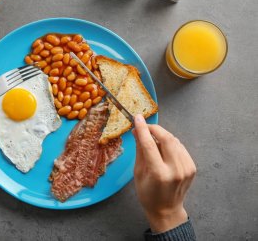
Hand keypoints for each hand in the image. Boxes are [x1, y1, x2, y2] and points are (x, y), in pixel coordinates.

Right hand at [132, 114, 195, 232]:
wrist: (166, 210)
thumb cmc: (148, 194)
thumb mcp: (138, 173)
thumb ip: (140, 150)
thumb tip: (137, 131)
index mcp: (159, 173)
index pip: (150, 144)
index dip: (143, 129)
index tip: (137, 118)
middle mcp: (175, 170)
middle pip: (167, 138)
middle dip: (155, 128)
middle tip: (144, 126)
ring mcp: (186, 168)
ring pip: (174, 141)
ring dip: (162, 135)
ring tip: (152, 139)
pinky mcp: (192, 167)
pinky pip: (180, 147)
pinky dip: (171, 143)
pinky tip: (163, 148)